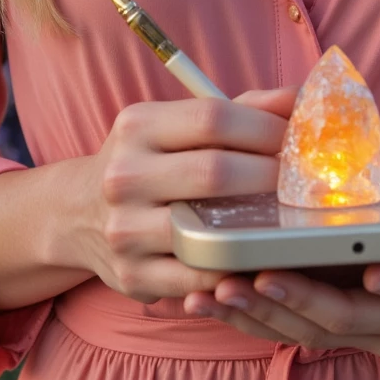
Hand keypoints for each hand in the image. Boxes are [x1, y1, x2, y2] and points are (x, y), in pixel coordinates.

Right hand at [57, 87, 297, 304]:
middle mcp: (124, 175)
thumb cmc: (150, 159)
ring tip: (286, 222)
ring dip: (257, 230)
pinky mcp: (132, 277)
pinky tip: (257, 258)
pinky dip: (234, 272)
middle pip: (214, 173)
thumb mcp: (177, 123)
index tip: (296, 141)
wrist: (78, 212)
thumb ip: (241, 109)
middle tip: (301, 183)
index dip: (265, 129)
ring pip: (207, 233)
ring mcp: (124, 230)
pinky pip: (199, 280)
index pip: (213, 118)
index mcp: (138, 125)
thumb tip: (300, 99)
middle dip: (270, 177)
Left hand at [182, 126, 379, 356]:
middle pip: (348, 318)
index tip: (364, 268)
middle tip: (250, 278)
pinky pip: (297, 333)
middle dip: (298, 301)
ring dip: (264, 316)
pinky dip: (256, 320)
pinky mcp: (347, 333)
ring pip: (315, 333)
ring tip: (216, 289)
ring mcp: (376, 330)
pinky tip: (212, 299)